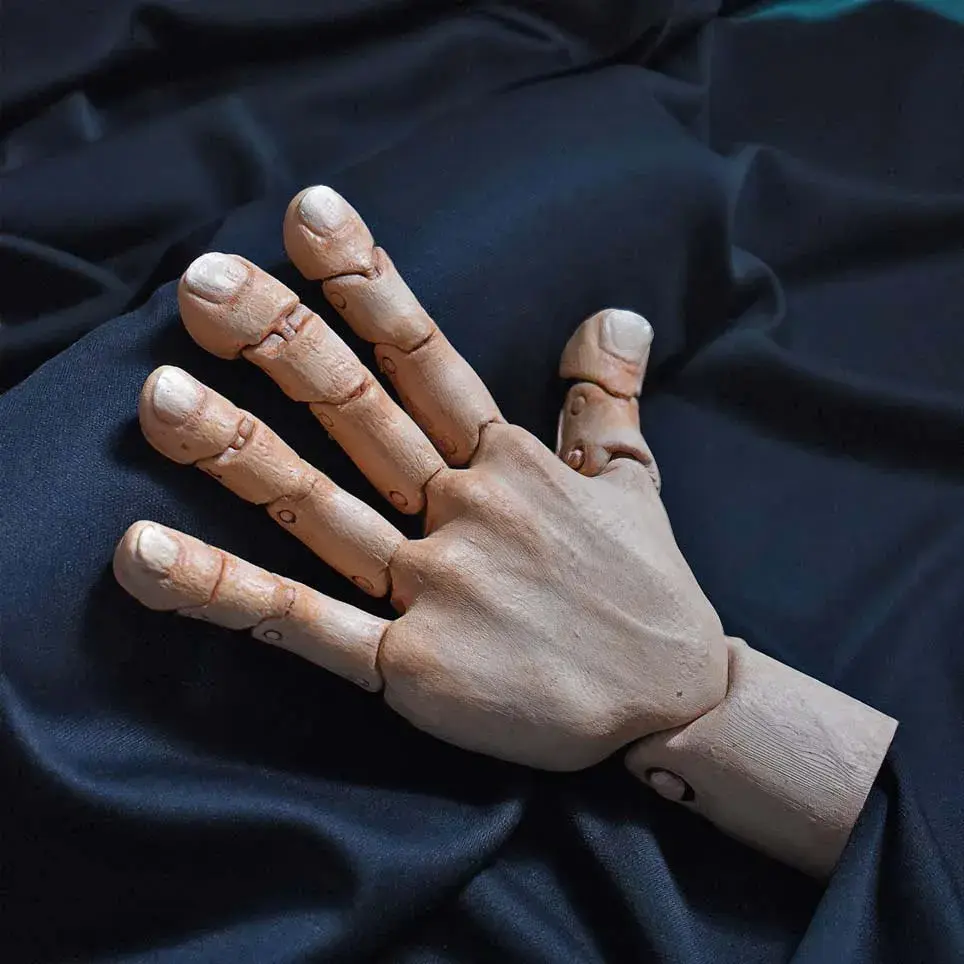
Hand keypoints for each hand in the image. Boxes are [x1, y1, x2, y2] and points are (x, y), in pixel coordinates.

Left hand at [114, 186, 728, 770]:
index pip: (424, 357)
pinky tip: (144, 553)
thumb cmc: (649, 590)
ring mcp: (434, 590)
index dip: (365, 284)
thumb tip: (615, 314)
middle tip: (202, 281)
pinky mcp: (412, 667)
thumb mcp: (633, 480)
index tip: (307, 216)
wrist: (674, 703)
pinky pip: (304, 625)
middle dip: (280, 343)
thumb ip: (607, 397)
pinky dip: (222, 591)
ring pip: (318, 509)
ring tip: (158, 396)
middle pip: (359, 415)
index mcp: (509, 465)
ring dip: (235, 452)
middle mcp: (465, 512)